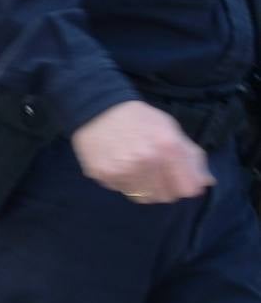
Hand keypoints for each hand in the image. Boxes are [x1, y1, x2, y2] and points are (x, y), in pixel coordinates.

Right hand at [72, 100, 211, 203]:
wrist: (96, 106)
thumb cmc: (138, 118)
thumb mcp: (169, 128)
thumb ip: (191, 155)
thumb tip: (206, 182)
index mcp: (168, 146)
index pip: (188, 189)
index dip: (184, 184)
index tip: (176, 177)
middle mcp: (146, 160)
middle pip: (165, 196)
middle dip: (163, 187)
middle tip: (152, 170)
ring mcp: (123, 169)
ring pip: (143, 197)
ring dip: (142, 186)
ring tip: (133, 167)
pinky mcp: (103, 174)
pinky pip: (121, 190)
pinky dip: (122, 181)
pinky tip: (117, 164)